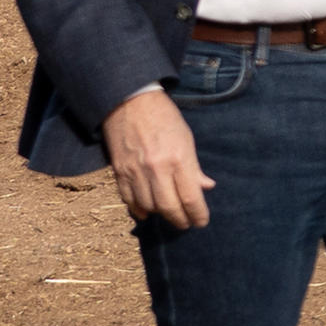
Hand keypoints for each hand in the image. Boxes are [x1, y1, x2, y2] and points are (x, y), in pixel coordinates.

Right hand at [104, 87, 211, 230]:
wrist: (130, 102)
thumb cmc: (164, 118)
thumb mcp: (186, 139)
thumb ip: (194, 167)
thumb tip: (206, 187)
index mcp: (178, 159)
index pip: (191, 198)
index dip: (198, 215)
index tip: (201, 222)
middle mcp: (157, 169)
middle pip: (169, 208)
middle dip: (180, 220)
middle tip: (186, 224)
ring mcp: (136, 171)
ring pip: (148, 206)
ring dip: (160, 214)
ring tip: (169, 214)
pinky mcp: (119, 171)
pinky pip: (128, 199)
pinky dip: (138, 209)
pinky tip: (146, 213)